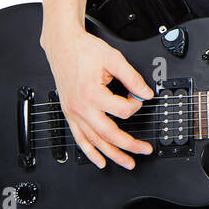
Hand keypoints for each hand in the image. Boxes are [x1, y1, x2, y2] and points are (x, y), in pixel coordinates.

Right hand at [41, 27, 155, 169]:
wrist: (62, 45)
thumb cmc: (84, 50)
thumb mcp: (113, 59)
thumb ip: (132, 77)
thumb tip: (146, 93)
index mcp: (92, 93)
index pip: (123, 110)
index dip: (137, 105)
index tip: (140, 98)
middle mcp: (81, 107)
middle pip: (109, 134)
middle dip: (129, 145)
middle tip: (144, 150)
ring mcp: (74, 113)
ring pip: (94, 141)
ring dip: (111, 154)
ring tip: (127, 162)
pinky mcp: (69, 114)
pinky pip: (79, 139)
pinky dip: (90, 152)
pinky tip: (99, 161)